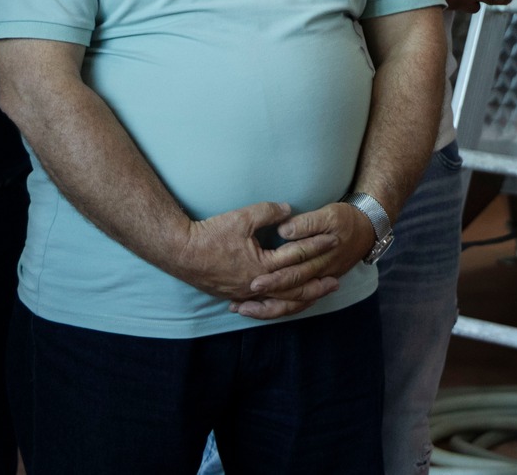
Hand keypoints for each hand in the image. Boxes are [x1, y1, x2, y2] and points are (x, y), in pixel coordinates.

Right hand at [170, 201, 341, 318]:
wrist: (180, 252)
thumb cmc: (211, 233)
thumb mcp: (242, 217)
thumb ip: (269, 212)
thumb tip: (290, 211)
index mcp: (261, 266)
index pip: (296, 256)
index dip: (317, 246)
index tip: (334, 239)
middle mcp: (257, 285)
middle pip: (294, 288)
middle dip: (316, 283)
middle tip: (336, 281)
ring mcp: (246, 294)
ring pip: (280, 302)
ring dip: (300, 298)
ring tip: (316, 295)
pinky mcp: (235, 295)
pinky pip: (263, 305)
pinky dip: (278, 305)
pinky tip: (285, 304)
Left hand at [237, 201, 377, 319]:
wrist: (367, 230)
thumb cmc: (346, 219)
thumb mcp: (329, 215)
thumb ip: (306, 223)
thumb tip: (284, 230)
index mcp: (321, 259)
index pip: (295, 272)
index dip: (274, 279)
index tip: (253, 282)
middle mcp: (319, 275)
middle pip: (290, 292)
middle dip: (263, 299)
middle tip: (241, 303)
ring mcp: (318, 282)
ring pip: (292, 303)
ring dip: (267, 309)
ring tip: (243, 309)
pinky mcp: (316, 283)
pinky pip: (297, 303)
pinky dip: (278, 308)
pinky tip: (258, 308)